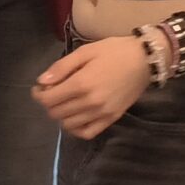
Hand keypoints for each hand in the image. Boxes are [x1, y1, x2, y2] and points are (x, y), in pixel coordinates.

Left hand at [34, 36, 152, 140]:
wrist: (144, 59)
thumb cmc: (113, 51)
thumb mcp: (85, 51)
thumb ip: (62, 67)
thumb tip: (42, 81)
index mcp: (81, 84)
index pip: (48, 99)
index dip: (39, 94)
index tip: (41, 87)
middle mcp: (89, 103)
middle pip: (56, 113)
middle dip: (49, 103)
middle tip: (52, 92)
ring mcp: (101, 113)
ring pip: (68, 125)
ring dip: (61, 115)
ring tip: (65, 102)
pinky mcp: (111, 119)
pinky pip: (87, 133)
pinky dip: (76, 129)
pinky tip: (76, 117)